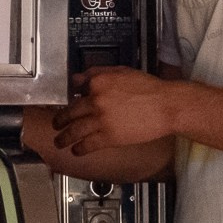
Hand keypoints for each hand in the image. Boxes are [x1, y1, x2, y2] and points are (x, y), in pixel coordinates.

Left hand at [53, 68, 183, 155]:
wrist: (166, 106)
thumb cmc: (149, 88)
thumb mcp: (122, 71)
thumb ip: (97, 73)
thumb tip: (78, 79)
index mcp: (98, 82)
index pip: (77, 89)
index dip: (71, 98)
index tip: (69, 104)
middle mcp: (96, 100)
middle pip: (70, 112)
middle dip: (60, 121)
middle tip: (56, 124)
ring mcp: (101, 120)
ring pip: (74, 131)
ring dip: (64, 138)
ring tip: (60, 142)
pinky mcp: (109, 137)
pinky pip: (88, 144)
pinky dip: (80, 149)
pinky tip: (77, 151)